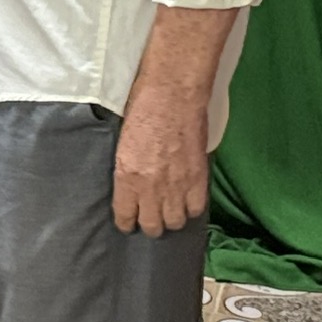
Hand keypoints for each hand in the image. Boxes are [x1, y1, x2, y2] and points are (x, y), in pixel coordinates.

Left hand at [112, 81, 208, 236]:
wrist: (172, 95)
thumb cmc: (142, 110)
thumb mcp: (123, 143)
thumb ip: (128, 169)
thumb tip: (132, 186)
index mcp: (127, 176)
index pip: (125, 216)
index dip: (126, 223)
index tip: (127, 223)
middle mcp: (152, 187)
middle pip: (153, 226)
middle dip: (149, 224)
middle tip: (149, 216)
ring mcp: (177, 185)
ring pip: (176, 222)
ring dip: (171, 218)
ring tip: (168, 209)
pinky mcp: (199, 179)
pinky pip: (196, 209)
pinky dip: (191, 207)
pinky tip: (186, 200)